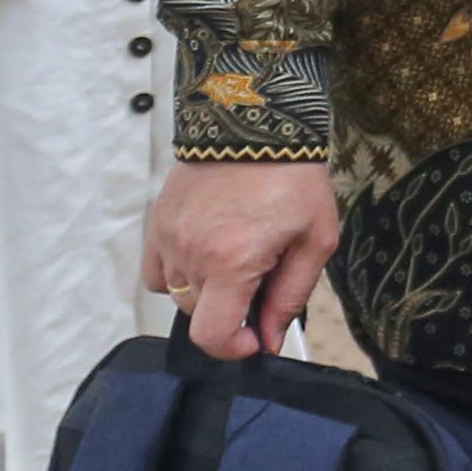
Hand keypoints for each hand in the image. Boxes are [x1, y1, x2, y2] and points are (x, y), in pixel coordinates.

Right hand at [146, 158, 339, 360]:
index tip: (252, 336)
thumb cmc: (292, 178)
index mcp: (231, 262)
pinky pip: (157, 271)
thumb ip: (290, 296)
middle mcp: (191, 254)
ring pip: (178, 295)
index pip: (211, 335)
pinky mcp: (156, 222)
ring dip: (205, 291)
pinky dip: (177, 273)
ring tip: (234, 258)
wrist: (256, 121)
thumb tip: (269, 339)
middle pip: (198, 316)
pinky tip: (204, 253)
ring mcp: (168, 237)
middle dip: (229, 310)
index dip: (233, 348)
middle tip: (259, 277)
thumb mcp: (314, 240)